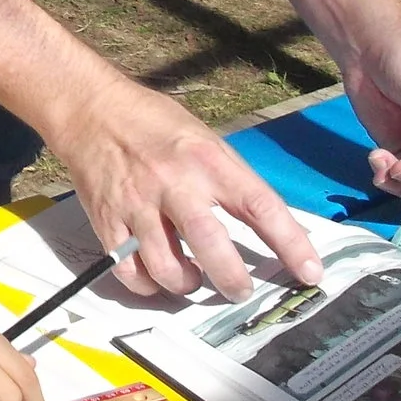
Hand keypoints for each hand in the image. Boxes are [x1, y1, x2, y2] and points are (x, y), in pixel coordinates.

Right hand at [57, 87, 327, 301]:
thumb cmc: (152, 122)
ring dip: (187, 286)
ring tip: (195, 280)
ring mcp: (137, 204)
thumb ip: (229, 179)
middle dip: (233, 279)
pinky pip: (130, 271)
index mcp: (207, 159)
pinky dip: (148, 285)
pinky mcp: (107, 221)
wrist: (89, 108)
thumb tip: (266, 222)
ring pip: (167, 268)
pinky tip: (157, 277)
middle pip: (211, 245)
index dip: (290, 244)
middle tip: (242, 291)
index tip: (310, 273)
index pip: (259, 205)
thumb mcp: (203, 137)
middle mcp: (173, 182)